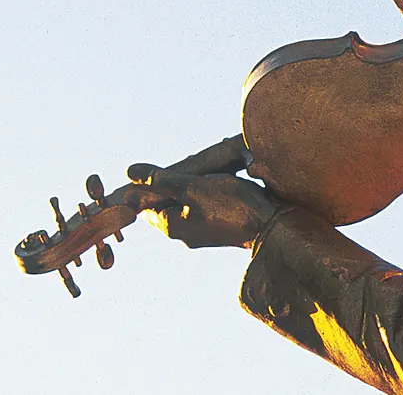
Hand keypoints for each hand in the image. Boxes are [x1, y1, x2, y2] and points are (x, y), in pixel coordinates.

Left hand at [128, 162, 280, 249]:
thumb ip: (161, 179)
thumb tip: (129, 172)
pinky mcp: (220, 229)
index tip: (173, 169)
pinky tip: (226, 186)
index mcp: (170, 225)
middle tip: (197, 171)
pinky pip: (206, 207)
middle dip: (178, 182)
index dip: (155, 180)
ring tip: (214, 176)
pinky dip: (211, 194)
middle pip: (168, 200)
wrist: (273, 227)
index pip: (146, 200)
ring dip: (196, 186)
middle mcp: (183, 233)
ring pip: (188, 202)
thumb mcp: (192, 186)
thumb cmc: (233, 206)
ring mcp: (202, 233)